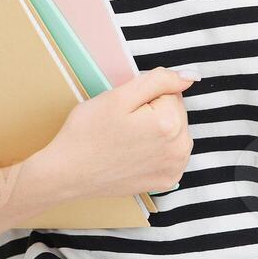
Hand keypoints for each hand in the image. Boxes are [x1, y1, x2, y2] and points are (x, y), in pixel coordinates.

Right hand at [28, 67, 196, 201]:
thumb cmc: (87, 133)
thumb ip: (158, 81)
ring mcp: (174, 168)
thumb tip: (190, 77)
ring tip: (127, 139)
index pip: (169, 91)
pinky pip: (170, 152)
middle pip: (175, 111)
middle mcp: (180, 149)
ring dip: (157, 129)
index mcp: (169, 124)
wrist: (67, 174)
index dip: (144, 96)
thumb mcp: (118, 96)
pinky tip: (134, 154)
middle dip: (153, 112)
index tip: (124, 110)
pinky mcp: (166, 181)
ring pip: (175, 131)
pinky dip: (156, 149)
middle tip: (122, 124)